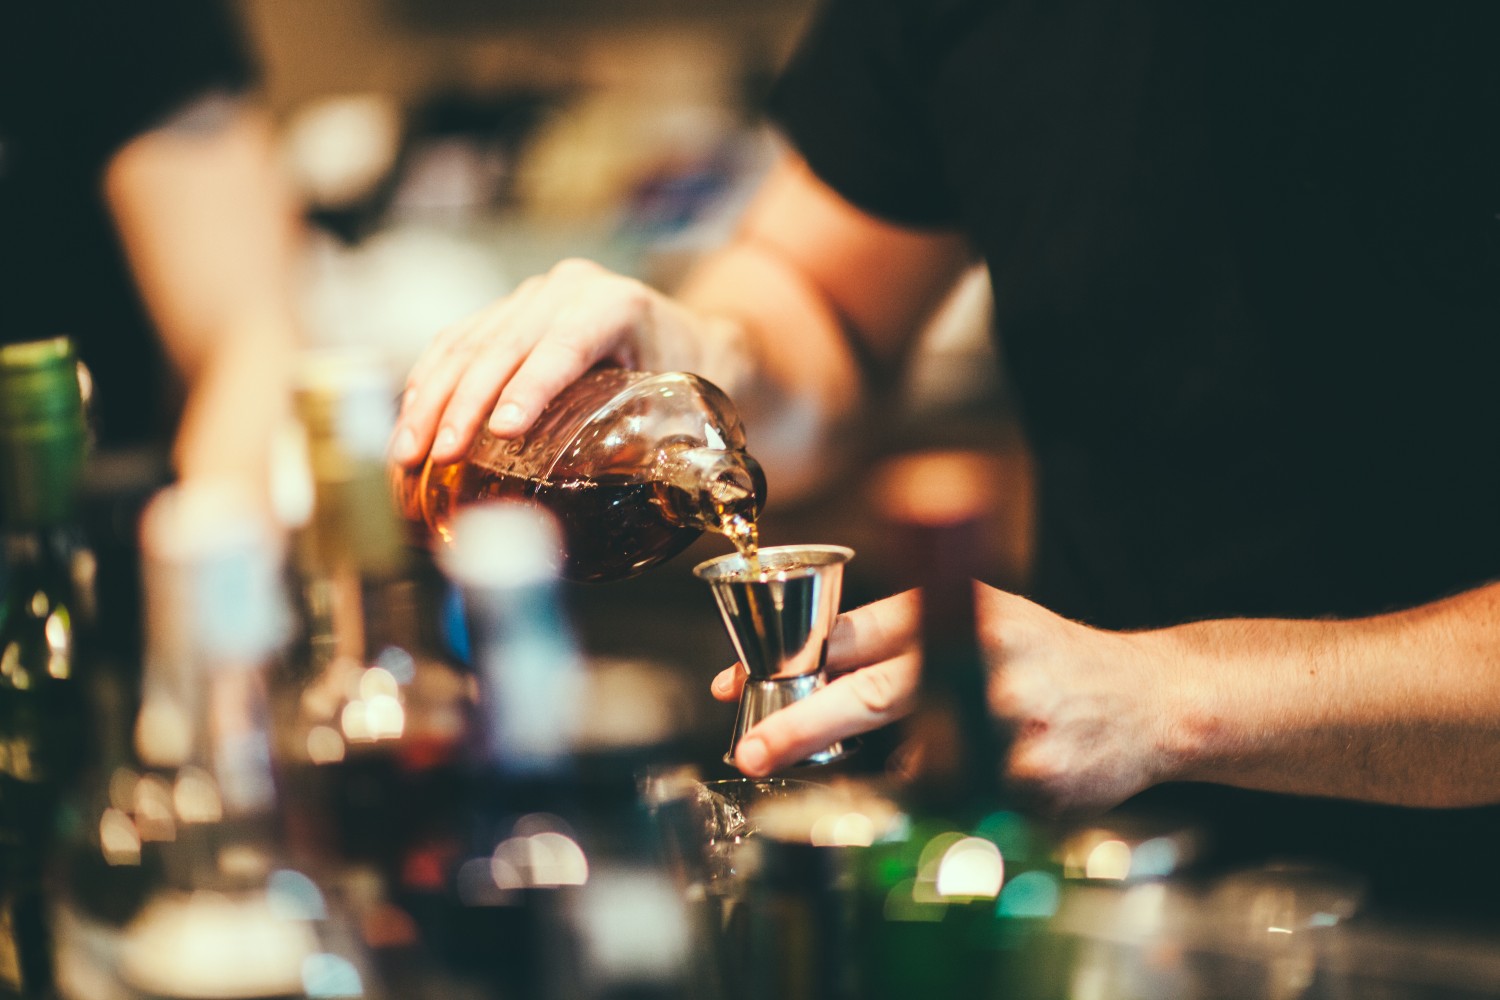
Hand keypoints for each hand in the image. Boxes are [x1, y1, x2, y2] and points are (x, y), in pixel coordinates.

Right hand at [390, 258, 708, 466]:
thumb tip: (626, 504)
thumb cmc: (694, 376)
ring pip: (467, 342)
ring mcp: (532, 297)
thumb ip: (658, 442)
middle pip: (503, 344)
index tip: (503, 430)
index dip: (531, 387)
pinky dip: (428, 386)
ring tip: (408, 453)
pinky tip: (411, 425)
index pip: (566, 345)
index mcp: (617, 304)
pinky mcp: (506, 312)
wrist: (694, 339)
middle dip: (463, 404)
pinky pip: (455, 343)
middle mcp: (568, 290)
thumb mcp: (689, 403)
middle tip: (439, 457)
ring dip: (431, 400)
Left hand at [711, 584, 1184, 817]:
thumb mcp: (981, 615)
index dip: (792, 659)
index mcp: (964, 609)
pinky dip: (957, 796)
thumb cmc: (1049, 657)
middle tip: (753, 752)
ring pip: (911, 767)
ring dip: (905, 773)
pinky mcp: (1033, 782)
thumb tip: (810, 667)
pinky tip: (999, 772)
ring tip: (974, 746)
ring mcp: (1011, 724)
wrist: (1151, 701)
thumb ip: (903, 633)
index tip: (738, 685)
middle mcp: (985, 658)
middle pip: (873, 694)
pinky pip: (959, 803)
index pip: (859, 631)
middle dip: (803, 727)